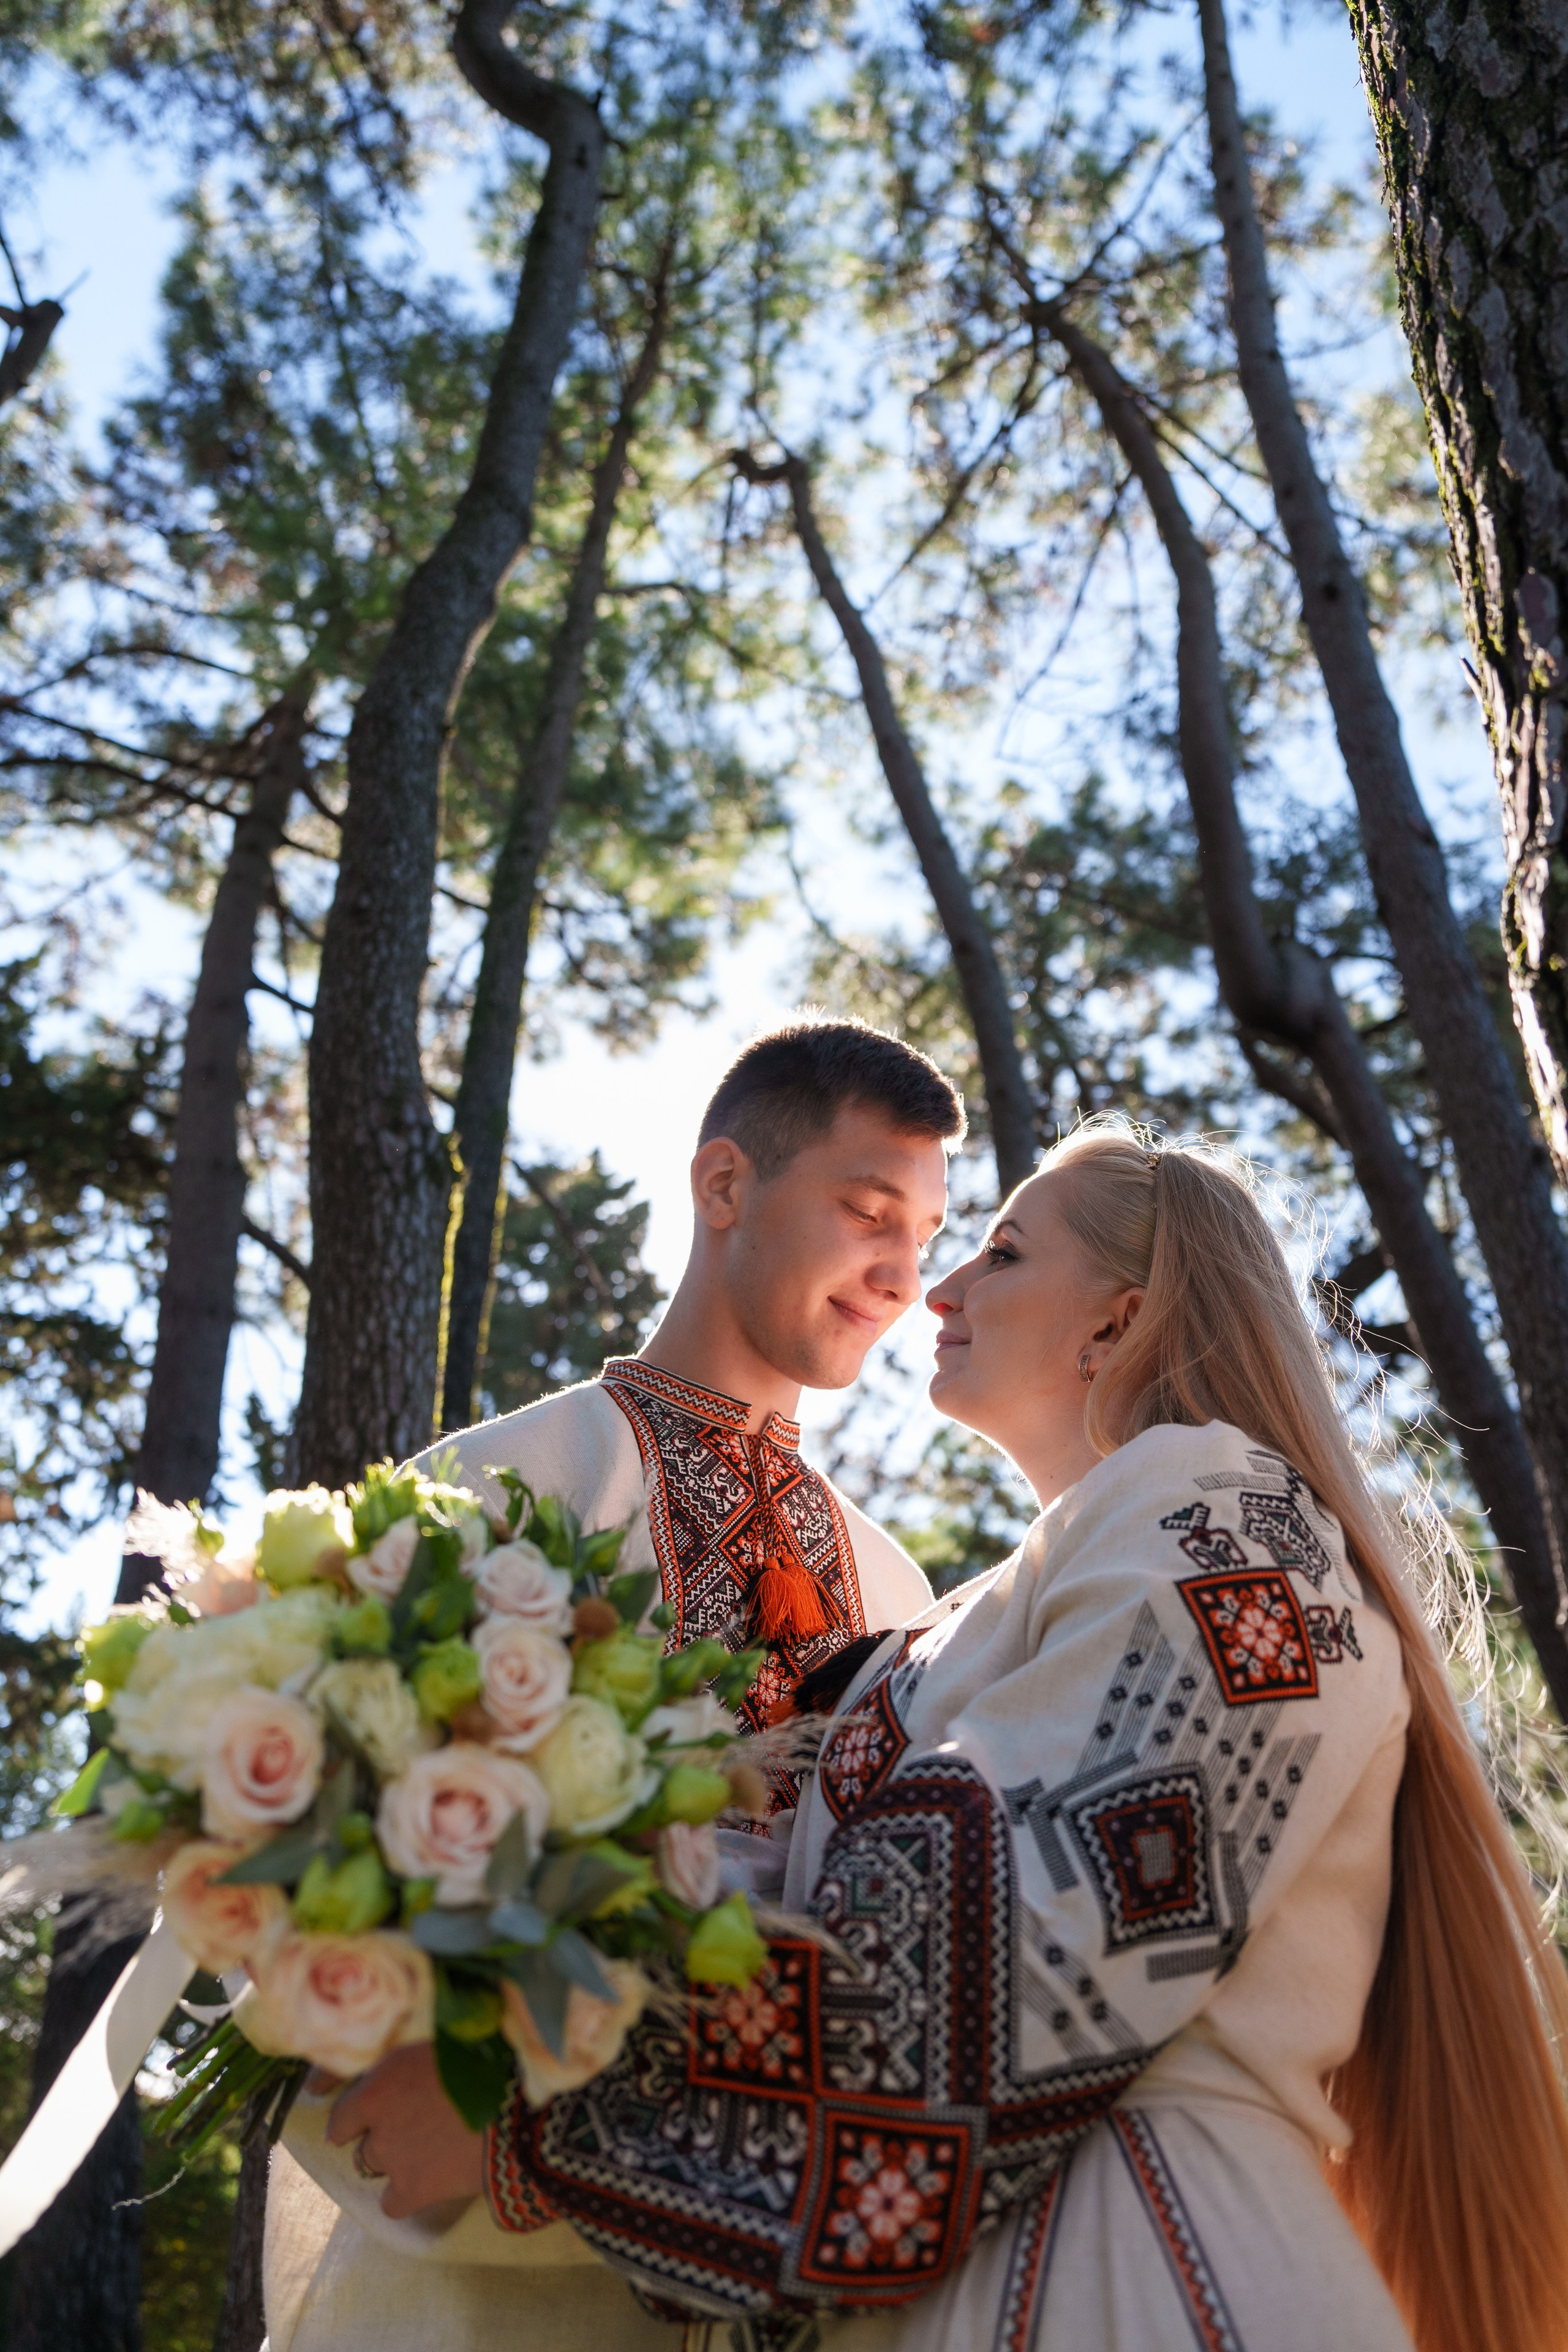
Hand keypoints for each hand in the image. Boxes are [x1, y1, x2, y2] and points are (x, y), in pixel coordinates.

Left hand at [327, 2041, 484, 2218]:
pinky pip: (391, 2203)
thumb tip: (379, 2055)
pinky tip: (424, 2183)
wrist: (517, 2107)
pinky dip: (403, 2195)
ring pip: (370, 2166)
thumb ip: (401, 2054)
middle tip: (405, 2124)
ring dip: (389, 2158)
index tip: (341, 2115)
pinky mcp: (415, 2190)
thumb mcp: (432, 2040)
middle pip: (357, 2140)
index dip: (345, 2113)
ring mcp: (393, 2159)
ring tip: (421, 2148)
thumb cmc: (481, 2061)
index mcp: (378, 2085)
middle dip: (376, 2133)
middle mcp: (377, 2124)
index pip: (338, 2109)